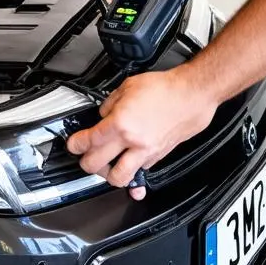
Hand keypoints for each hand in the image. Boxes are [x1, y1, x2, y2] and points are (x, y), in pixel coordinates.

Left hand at [66, 68, 217, 200]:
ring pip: (119, 178)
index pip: (88, 141)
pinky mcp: (157, 157)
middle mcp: (132, 141)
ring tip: (105, 165)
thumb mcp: (129, 86)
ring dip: (107, 174)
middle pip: (97, 165)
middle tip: (84, 155)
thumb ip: (111, 103)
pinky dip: (132, 170)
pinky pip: (139, 171)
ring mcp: (145, 152)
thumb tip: (103, 114)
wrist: (191, 95)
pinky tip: (129, 164)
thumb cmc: (165, 88)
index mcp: (121, 123)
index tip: (73, 144)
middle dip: (85, 162)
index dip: (75, 145)